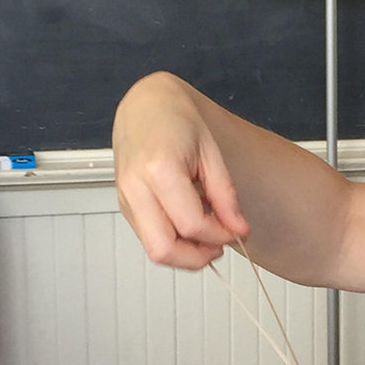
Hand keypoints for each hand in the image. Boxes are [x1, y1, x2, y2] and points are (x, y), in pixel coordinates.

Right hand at [112, 72, 249, 269]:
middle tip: (219, 246)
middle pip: (163, 249)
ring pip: (154, 251)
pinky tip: (189, 224)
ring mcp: (125, 199)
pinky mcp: (125, 207)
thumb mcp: (212, 153)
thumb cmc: (176, 122)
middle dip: (197, 258)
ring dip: (185, 254)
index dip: (219, 235)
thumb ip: (225, 196)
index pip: (191, 225)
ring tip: (206, 236)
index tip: (236, 231)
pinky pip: (150, 239)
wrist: (145, 106)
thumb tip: (239, 230)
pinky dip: (174, 241)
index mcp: (159, 169)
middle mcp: (136, 187)